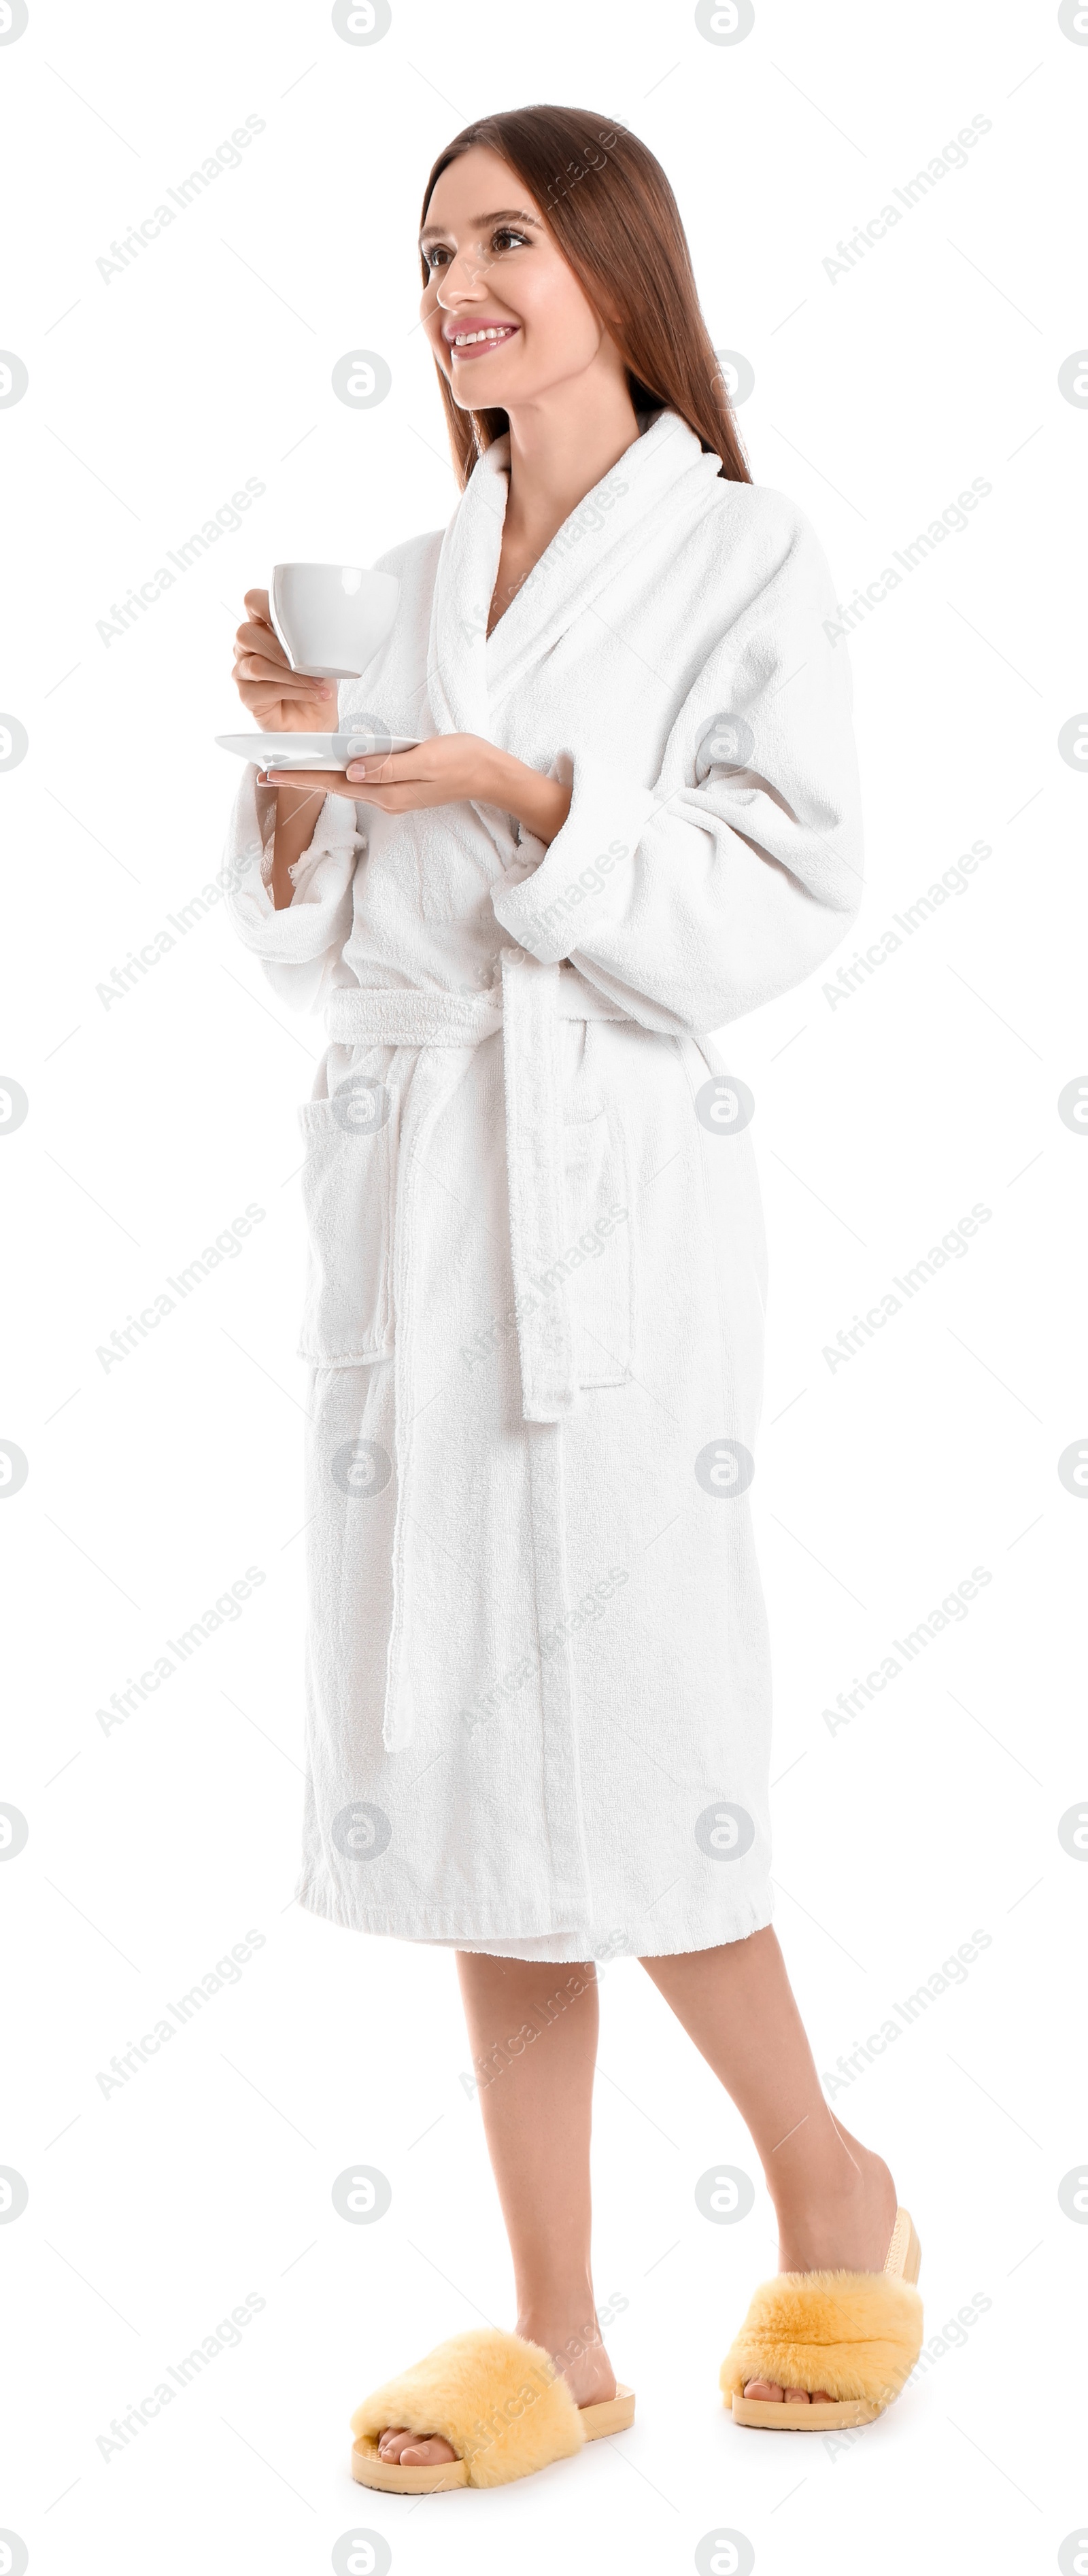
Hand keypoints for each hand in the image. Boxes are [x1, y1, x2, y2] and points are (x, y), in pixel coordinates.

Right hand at [232, 587, 337, 732]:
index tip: (289, 618)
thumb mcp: (323, 654)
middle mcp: (248, 646)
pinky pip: (264, 689)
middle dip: (280, 648)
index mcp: (265, 627)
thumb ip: (314, 637)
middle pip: (246, 633)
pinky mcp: (246, 695)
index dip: (264, 604)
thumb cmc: (317, 682)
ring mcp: (243, 671)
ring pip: (257, 664)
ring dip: (292, 674)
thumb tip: (321, 630)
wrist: (318, 719)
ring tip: (317, 683)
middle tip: (309, 661)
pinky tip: (312, 694)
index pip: (252, 602)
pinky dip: (293, 691)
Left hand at [258, 733, 571, 845]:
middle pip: (332, 786)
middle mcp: (384, 798)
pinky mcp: (399, 788)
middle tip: (261, 774)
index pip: (333, 783)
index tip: (269, 772)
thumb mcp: (427, 759)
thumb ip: (389, 767)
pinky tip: (325, 769)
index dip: (300, 776)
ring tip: (285, 770)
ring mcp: (392, 796)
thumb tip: (350, 770)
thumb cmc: (463, 760)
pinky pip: (360, 783)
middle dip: (297, 779)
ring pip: (344, 785)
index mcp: (387, 792)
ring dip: (314, 778)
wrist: (491, 775)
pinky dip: (337, 776)